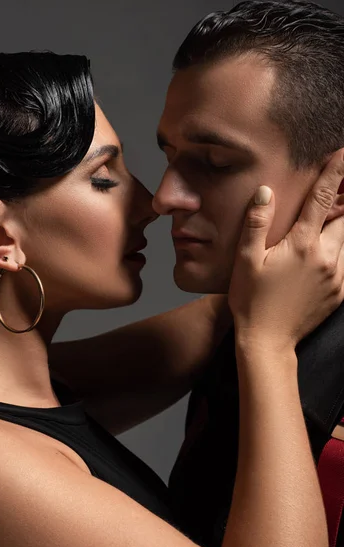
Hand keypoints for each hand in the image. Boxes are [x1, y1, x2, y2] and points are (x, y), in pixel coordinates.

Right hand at [228, 149, 343, 348]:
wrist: (267, 342)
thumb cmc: (251, 300)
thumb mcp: (245, 260)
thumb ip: (257, 223)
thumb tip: (266, 191)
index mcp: (302, 245)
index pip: (322, 199)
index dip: (336, 172)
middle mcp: (326, 258)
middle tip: (339, 191)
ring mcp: (336, 276)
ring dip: (339, 227)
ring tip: (322, 226)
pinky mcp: (338, 292)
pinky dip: (337, 252)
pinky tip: (319, 256)